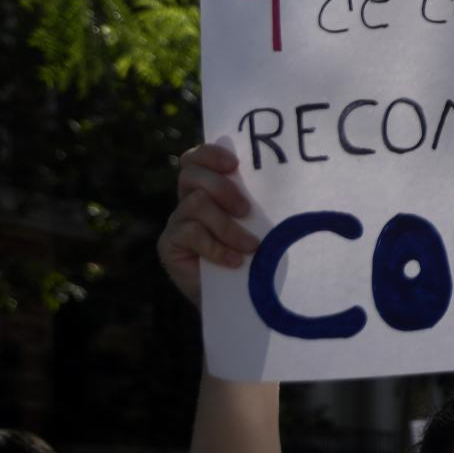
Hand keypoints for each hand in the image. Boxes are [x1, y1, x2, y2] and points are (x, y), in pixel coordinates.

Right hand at [158, 142, 254, 302]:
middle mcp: (187, 201)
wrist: (238, 298)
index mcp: (207, 188)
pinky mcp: (169, 245)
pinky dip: (217, 247)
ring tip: (251, 247)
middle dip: (222, 188)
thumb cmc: (255, 256)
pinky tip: (235, 262)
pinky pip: (190, 233)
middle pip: (191, 175)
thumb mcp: (259, 224)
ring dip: (227, 226)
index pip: (196, 158)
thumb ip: (258, 201)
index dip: (210, 154)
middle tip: (246, 210)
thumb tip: (285, 179)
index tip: (235, 165)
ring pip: (195, 204)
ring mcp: (176, 222)